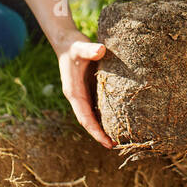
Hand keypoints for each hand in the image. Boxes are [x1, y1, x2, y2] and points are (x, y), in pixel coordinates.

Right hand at [55, 34, 114, 148]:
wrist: (67, 41)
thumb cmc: (73, 46)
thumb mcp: (80, 47)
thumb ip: (90, 49)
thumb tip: (101, 50)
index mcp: (73, 92)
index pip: (85, 118)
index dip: (95, 131)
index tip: (106, 142)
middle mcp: (78, 97)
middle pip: (88, 121)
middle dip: (100, 134)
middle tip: (115, 145)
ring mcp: (83, 94)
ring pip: (93, 115)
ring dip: (103, 126)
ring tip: (119, 137)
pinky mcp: (89, 88)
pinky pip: (97, 105)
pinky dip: (105, 114)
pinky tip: (118, 118)